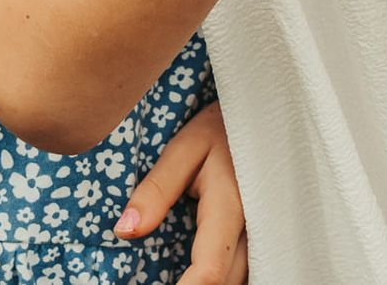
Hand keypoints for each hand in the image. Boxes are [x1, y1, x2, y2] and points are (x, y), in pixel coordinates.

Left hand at [113, 102, 247, 283]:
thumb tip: (125, 230)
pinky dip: (222, 274)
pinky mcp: (259, 232)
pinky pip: (243, 265)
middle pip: (226, 281)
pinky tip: (196, 270)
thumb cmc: (217, 129)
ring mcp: (261, 231)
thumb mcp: (184, 148)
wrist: (258, 118)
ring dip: (212, 282)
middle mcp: (253, 225)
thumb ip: (156, 189)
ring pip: (239, 276)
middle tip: (157, 282)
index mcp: (231, 205)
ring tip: (179, 275)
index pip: (210, 269)